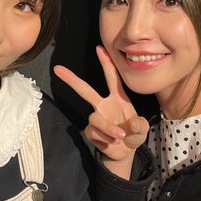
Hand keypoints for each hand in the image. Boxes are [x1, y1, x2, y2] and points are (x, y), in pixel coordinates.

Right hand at [53, 46, 148, 178]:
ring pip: (95, 118)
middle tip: (58, 69)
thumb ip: (139, 126)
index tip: (100, 48)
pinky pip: (95, 132)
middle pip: (85, 90)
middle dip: (72, 79)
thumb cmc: (134, 134)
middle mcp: (104, 105)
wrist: (126, 151)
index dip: (106, 62)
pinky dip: (106, 138)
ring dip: (108, 128)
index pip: (111, 77)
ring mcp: (96, 117)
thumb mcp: (142, 129)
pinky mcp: (91, 131)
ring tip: (120, 136)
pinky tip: (112, 142)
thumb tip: (130, 124)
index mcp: (118, 98)